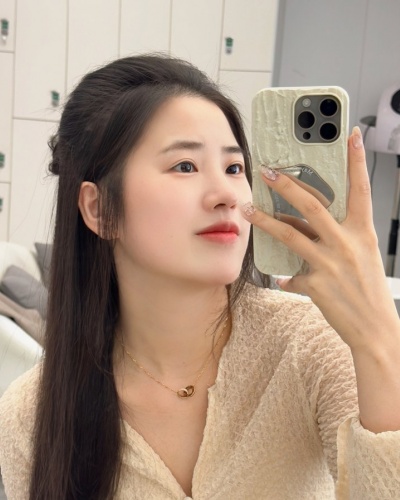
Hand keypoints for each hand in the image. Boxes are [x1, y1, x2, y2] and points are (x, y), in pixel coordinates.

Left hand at [242, 127, 399, 351]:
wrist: (376, 329)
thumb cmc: (368, 290)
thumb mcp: (360, 257)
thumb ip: (333, 240)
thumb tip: (301, 228)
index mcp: (363, 232)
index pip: (361, 189)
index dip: (356, 161)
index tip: (352, 136)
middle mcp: (347, 243)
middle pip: (312, 205)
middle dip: (287, 185)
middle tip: (267, 171)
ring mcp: (330, 263)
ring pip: (291, 234)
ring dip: (265, 221)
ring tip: (247, 209)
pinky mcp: (316, 284)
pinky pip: (292, 274)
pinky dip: (286, 276)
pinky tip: (282, 279)